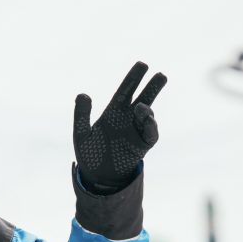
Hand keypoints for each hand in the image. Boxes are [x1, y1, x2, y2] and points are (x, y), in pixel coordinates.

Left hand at [74, 61, 166, 191]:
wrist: (97, 177)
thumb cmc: (89, 153)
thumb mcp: (82, 133)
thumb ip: (82, 114)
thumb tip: (82, 95)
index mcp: (114, 112)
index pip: (126, 90)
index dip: (134, 78)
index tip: (142, 65)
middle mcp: (128, 118)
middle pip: (144, 98)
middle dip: (152, 87)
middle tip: (160, 75)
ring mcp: (137, 131)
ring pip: (148, 115)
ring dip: (147, 110)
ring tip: (142, 107)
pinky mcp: (142, 145)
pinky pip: (150, 134)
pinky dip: (151, 126)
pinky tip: (148, 120)